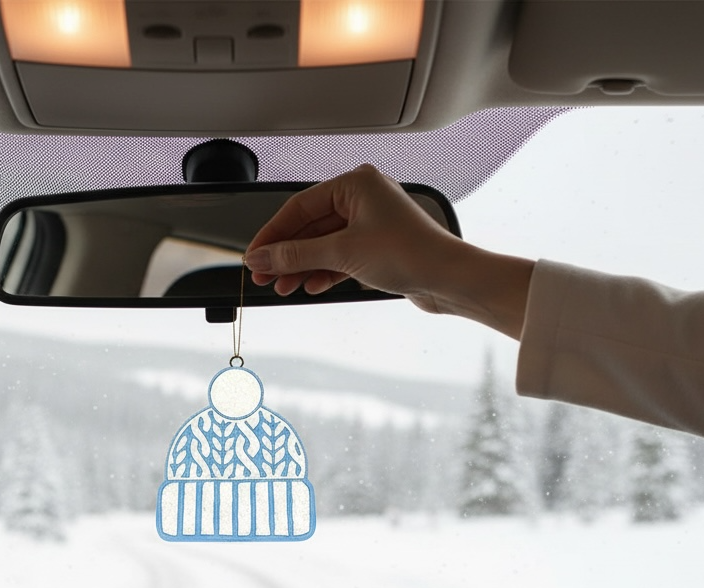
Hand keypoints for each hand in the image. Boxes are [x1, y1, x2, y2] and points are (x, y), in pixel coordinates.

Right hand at [243, 164, 534, 339]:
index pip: (299, 207)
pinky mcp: (377, 247)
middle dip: (286, 255)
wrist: (449, 279)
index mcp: (355, 184)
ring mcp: (370, 223)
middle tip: (264, 276)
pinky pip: (339, 256)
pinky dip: (323, 272)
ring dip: (302, 267)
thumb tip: (262, 258)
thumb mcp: (342, 252)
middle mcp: (362, 198)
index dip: (272, 235)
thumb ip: (296, 255)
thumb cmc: (410, 253)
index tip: (253, 257)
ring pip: (323, 245)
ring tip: (283, 287)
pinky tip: (310, 286)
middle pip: (309, 227)